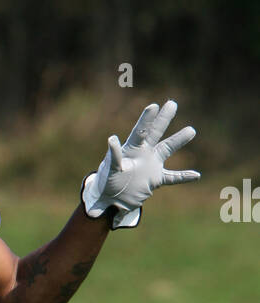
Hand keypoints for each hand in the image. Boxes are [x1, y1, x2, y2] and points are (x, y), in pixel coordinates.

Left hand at [82, 100, 199, 227]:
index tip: (153, 106)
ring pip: (167, 149)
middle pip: (154, 133)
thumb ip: (114, 156)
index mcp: (130, 150)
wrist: (112, 199)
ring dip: (178, 140)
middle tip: (172, 103)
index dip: (146, 119)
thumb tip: (112, 139)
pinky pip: (172, 177)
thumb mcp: (110, 170)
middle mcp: (142, 153)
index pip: (140, 132)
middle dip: (163, 119)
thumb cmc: (107, 182)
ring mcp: (150, 165)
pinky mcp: (156, 179)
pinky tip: (196, 175)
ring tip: (191, 130)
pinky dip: (183, 177)